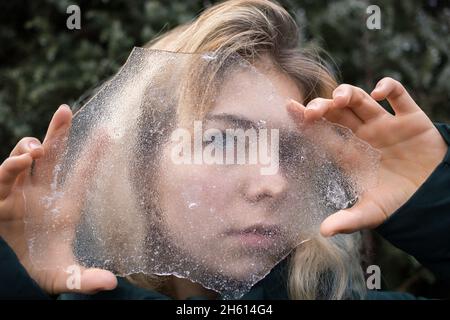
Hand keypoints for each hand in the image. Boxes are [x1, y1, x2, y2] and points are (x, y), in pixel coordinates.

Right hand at [0, 105, 116, 293]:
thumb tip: (110, 285)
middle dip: (57, 133)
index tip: (109, 131)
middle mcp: (40, 194)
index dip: (94, 154)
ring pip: (20, 163)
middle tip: (65, 111)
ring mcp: (17, 196)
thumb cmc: (43, 269)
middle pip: (50, 157)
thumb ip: (85, 279)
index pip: (81, 174)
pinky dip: (7, 170)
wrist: (13, 277)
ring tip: (35, 151)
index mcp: (64, 204)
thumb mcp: (65, 275)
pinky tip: (17, 163)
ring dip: (25, 152)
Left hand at [288, 77, 446, 235]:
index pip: (322, 132)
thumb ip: (348, 220)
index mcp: (349, 153)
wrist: (434, 198)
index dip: (305, 120)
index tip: (289, 108)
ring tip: (339, 98)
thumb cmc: (399, 204)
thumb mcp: (372, 213)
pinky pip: (399, 96)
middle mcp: (363, 135)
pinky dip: (389, 88)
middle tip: (312, 110)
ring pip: (361, 100)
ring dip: (348, 94)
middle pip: (337, 112)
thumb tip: (323, 232)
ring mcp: (385, 125)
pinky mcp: (410, 119)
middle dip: (323, 106)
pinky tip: (379, 92)